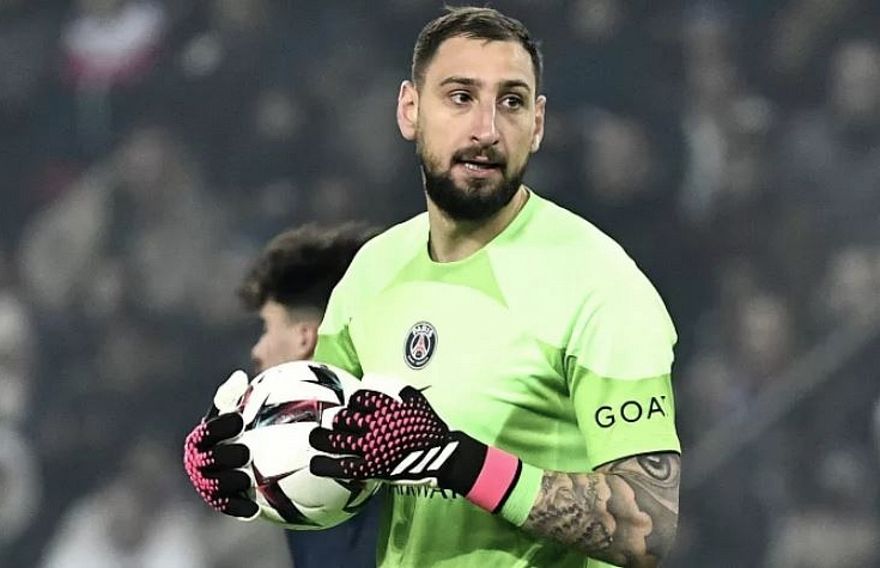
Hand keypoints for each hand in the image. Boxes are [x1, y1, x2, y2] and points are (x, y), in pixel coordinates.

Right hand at [183, 370, 258, 519]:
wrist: (244, 459)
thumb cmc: (243, 429)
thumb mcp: (239, 411)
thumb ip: (236, 397)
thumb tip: (239, 377)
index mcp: (203, 438)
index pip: (208, 431)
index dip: (221, 426)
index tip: (239, 420)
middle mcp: (200, 461)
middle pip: (209, 460)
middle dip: (224, 456)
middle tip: (245, 451)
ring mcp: (208, 482)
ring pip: (215, 485)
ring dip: (229, 482)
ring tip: (246, 479)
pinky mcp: (220, 501)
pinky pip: (228, 506)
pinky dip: (239, 508)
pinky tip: (256, 509)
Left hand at [309, 385, 521, 512]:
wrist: (441, 454)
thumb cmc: (429, 427)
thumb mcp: (415, 400)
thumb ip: (397, 390)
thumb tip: (374, 381)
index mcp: (386, 406)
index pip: (360, 398)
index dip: (353, 402)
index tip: (352, 406)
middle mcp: (375, 424)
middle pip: (345, 418)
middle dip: (334, 419)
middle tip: (328, 421)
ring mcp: (372, 446)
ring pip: (339, 439)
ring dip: (323, 438)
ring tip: (314, 437)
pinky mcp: (371, 466)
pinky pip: (344, 465)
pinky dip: (327, 464)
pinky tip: (315, 463)